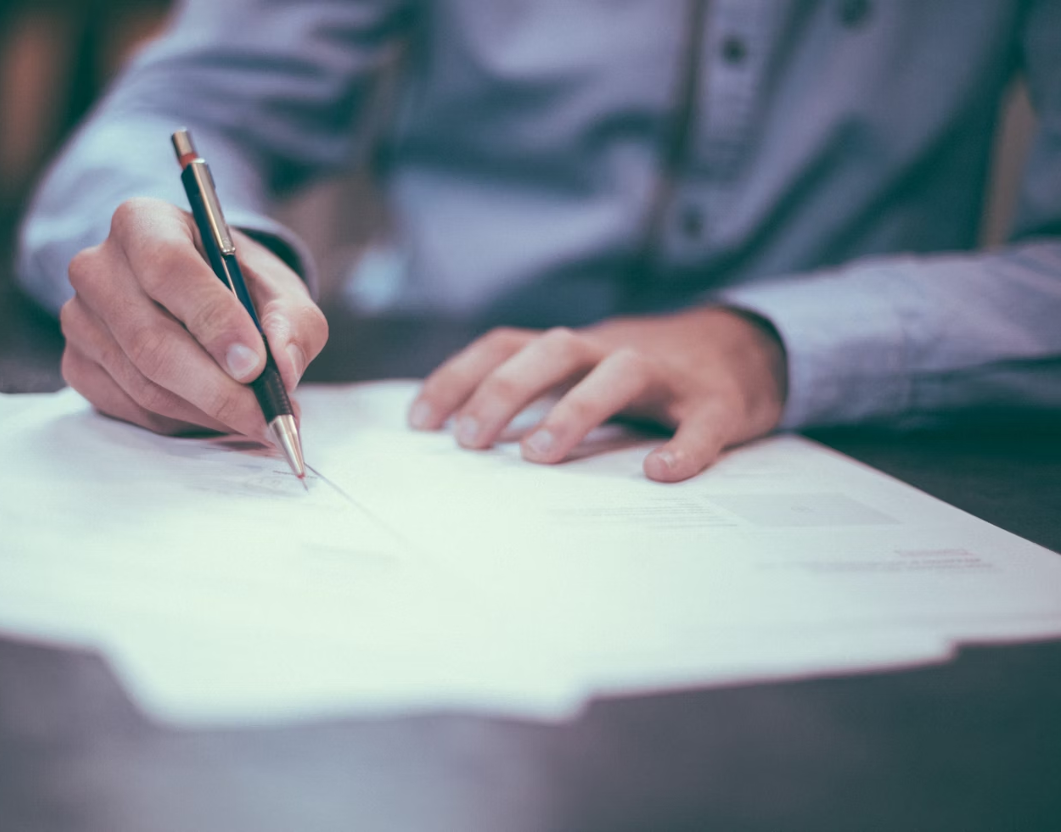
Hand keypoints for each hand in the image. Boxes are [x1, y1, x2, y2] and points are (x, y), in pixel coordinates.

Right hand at [59, 197, 327, 437]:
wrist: (201, 297)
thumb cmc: (240, 286)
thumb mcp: (280, 290)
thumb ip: (293, 322)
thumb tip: (283, 368)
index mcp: (143, 223)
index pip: (169, 269)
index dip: (213, 321)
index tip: (255, 365)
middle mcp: (97, 266)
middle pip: (151, 340)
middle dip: (218, 389)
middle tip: (267, 416)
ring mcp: (79, 319)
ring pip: (144, 383)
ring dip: (207, 411)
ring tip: (255, 418)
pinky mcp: (77, 364)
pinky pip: (131, 408)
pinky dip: (182, 421)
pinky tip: (216, 414)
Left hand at [408, 308, 787, 481]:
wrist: (745, 348)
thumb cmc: (644, 374)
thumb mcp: (584, 372)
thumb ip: (536, 395)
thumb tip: (463, 440)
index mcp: (575, 349)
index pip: (506, 345)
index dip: (459, 377)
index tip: (420, 422)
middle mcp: (613, 350)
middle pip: (553, 350)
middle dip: (505, 390)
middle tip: (469, 441)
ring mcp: (667, 374)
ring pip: (619, 373)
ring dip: (575, 409)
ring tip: (539, 456)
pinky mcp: (718, 402)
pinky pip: (701, 422)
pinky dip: (683, 447)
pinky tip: (660, 473)